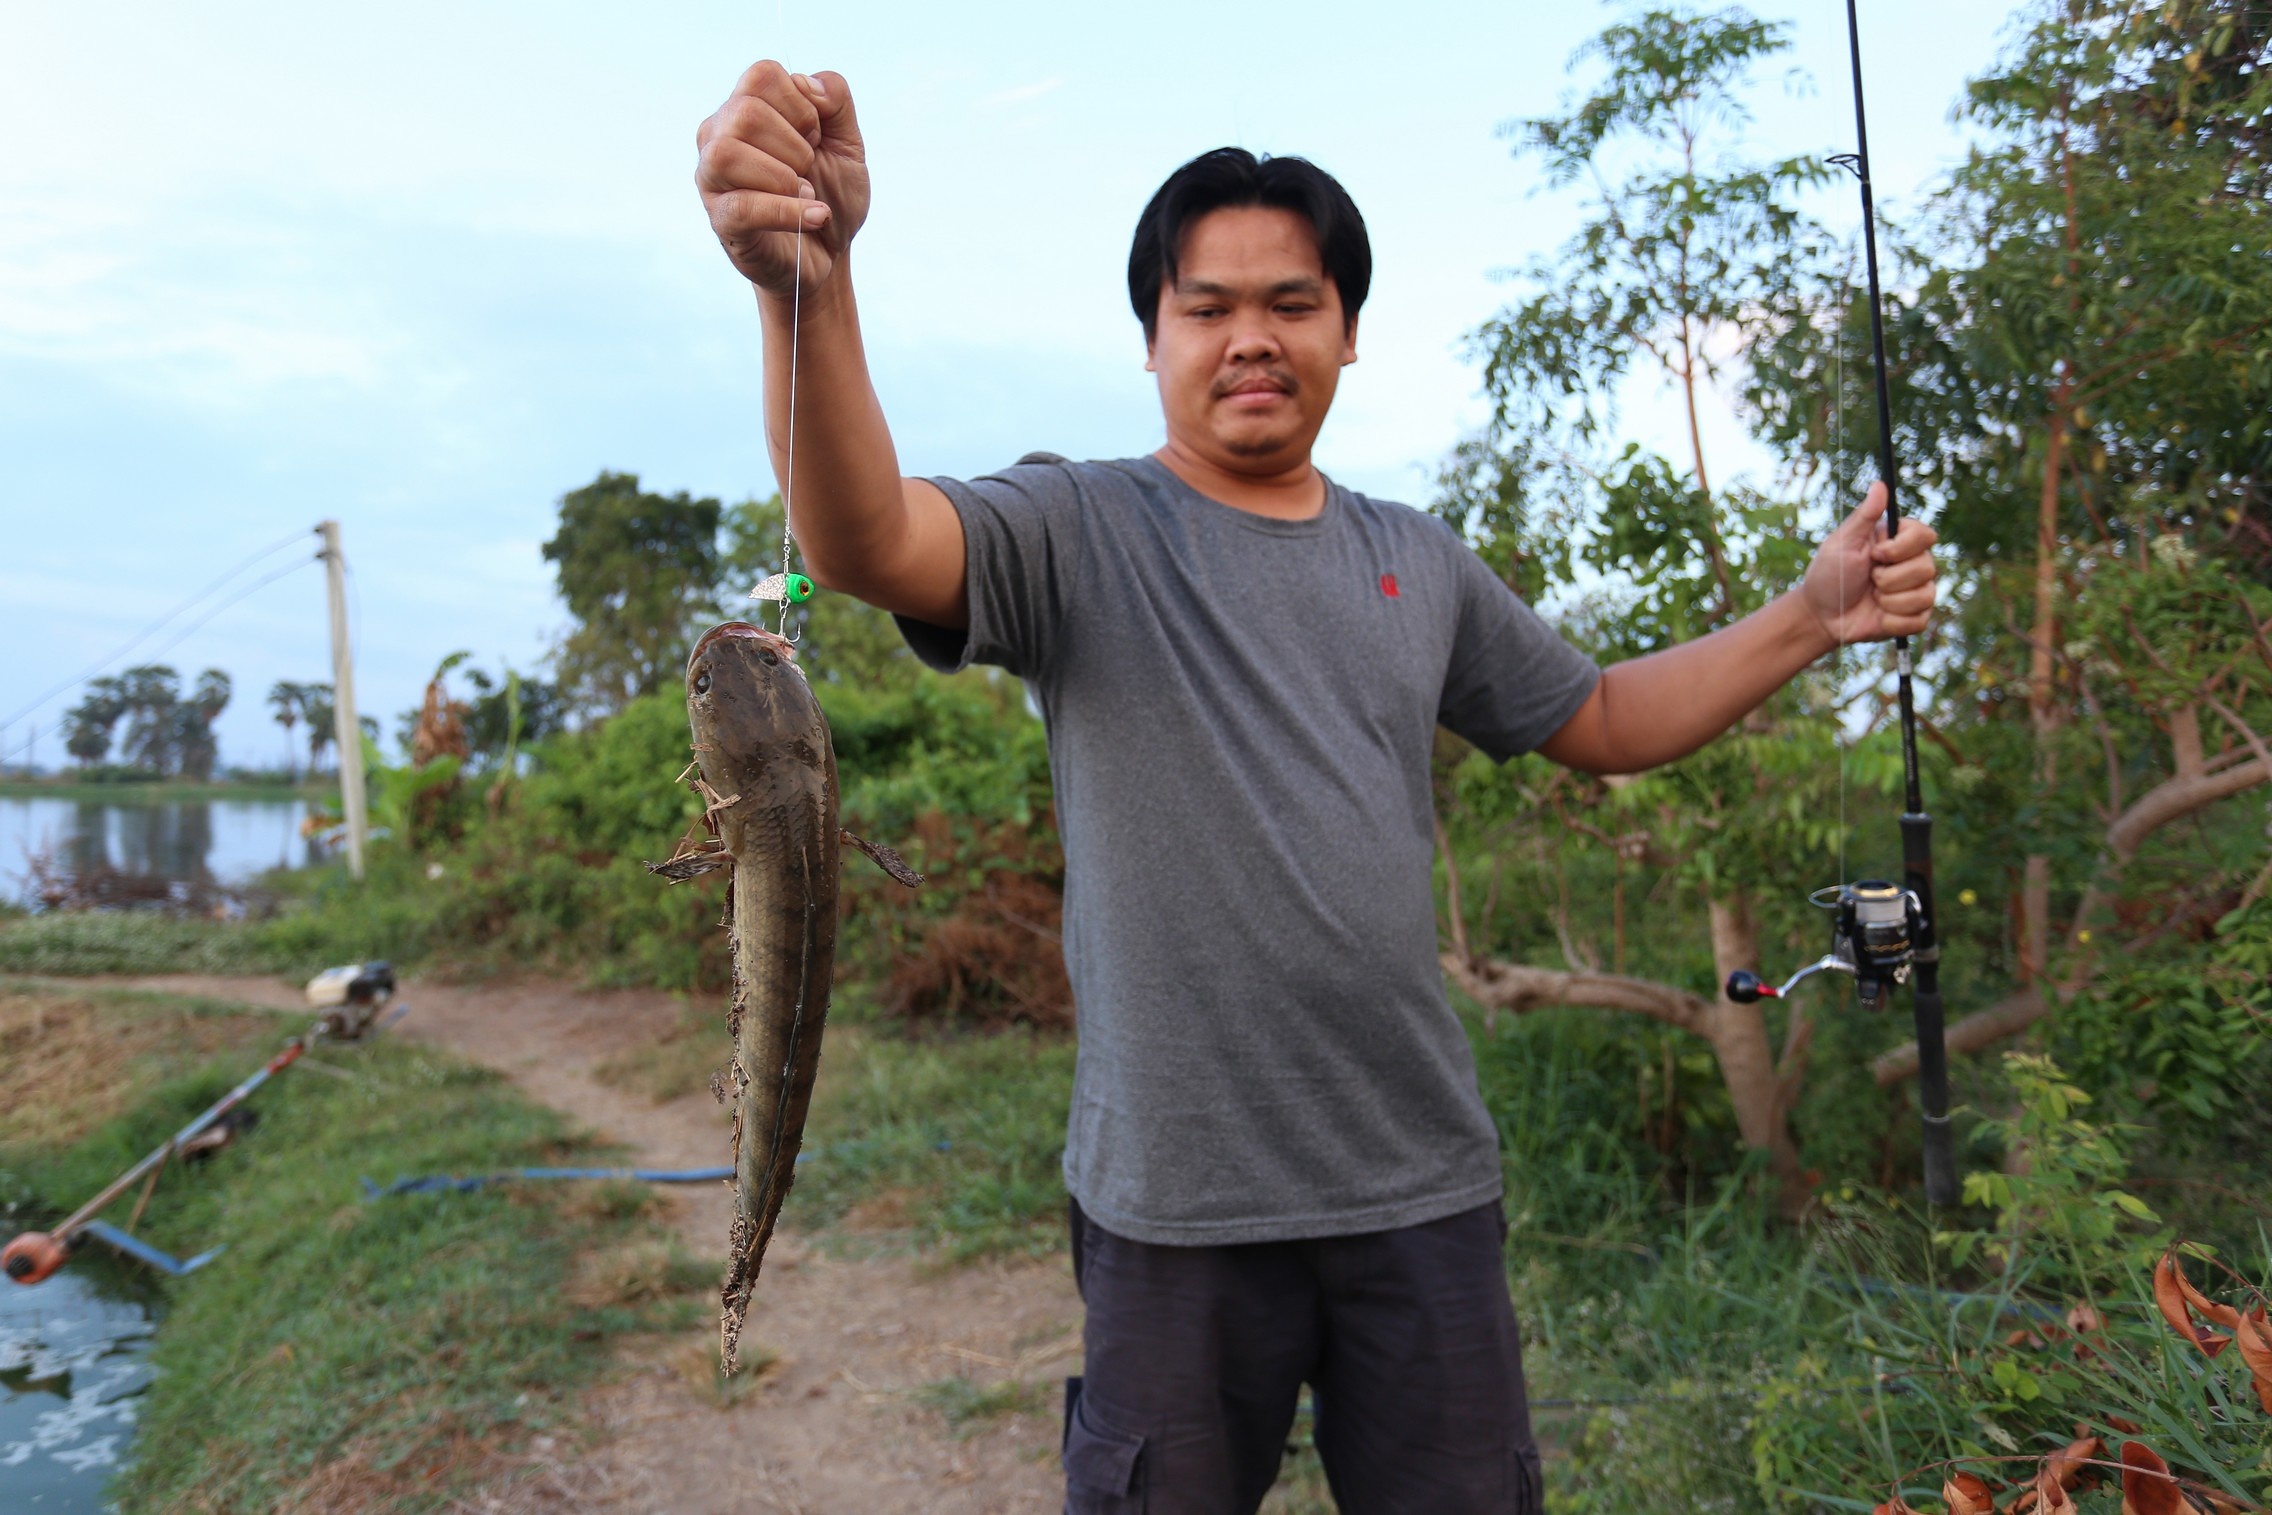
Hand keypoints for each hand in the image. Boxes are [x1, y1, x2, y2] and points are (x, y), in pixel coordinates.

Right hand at [696, 62, 867, 298]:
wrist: (831, 253)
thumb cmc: (831, 192)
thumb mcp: (848, 141)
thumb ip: (836, 100)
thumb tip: (806, 83)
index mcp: (746, 105)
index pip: (762, 75)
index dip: (801, 107)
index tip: (814, 138)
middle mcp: (718, 134)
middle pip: (746, 113)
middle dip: (796, 146)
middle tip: (808, 170)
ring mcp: (712, 177)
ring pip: (728, 154)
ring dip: (783, 176)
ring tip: (804, 192)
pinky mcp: (721, 219)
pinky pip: (743, 206)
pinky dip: (788, 211)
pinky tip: (816, 215)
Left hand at [1800, 483, 1939, 645]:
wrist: (1822, 615)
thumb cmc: (1829, 574)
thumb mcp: (1843, 543)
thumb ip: (1865, 516)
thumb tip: (1880, 484)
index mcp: (1900, 540)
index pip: (1925, 535)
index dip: (1901, 548)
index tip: (1875, 555)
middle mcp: (1915, 562)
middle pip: (1926, 567)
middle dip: (1888, 578)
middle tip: (1868, 579)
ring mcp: (1918, 590)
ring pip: (1923, 596)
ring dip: (1888, 601)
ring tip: (1872, 597)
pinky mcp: (1916, 617)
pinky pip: (1917, 620)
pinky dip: (1891, 621)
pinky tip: (1878, 616)